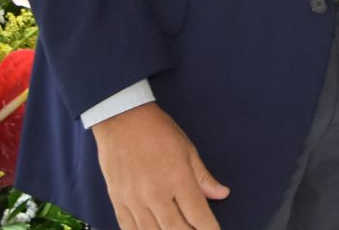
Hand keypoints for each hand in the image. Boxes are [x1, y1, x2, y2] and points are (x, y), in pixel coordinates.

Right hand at [90, 102, 228, 228]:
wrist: (122, 119)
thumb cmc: (158, 131)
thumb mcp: (187, 150)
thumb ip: (203, 177)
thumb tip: (221, 194)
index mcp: (177, 178)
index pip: (198, 214)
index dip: (209, 229)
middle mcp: (155, 193)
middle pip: (175, 229)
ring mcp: (133, 199)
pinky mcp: (117, 200)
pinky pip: (129, 228)